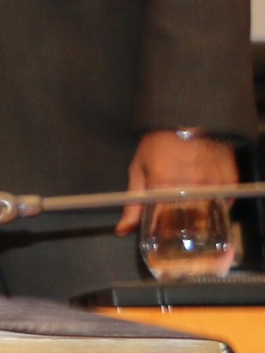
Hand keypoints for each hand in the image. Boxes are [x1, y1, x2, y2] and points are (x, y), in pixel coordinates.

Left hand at [119, 131, 237, 233]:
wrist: (187, 120)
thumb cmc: (157, 145)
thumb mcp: (139, 170)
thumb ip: (132, 203)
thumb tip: (122, 231)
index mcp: (164, 185)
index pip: (166, 223)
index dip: (164, 230)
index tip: (162, 231)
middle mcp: (192, 186)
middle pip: (191, 221)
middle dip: (183, 225)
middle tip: (178, 219)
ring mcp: (214, 183)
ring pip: (210, 214)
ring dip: (201, 215)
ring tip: (192, 206)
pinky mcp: (231, 180)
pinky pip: (225, 204)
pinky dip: (216, 204)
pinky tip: (206, 196)